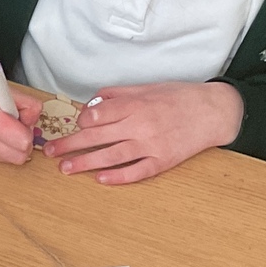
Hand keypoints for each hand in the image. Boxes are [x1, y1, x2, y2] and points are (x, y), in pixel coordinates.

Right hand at [0, 55, 36, 162]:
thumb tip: (34, 119)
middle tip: (14, 123)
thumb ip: (24, 103)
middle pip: (19, 157)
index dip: (28, 129)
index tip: (23, 118)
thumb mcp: (0, 85)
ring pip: (7, 160)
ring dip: (9, 146)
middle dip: (22, 141)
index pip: (24, 142)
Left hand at [45, 82, 243, 184]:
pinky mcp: (163, 161)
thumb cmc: (180, 97)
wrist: (214, 112)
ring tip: (66, 168)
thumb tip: (92, 104)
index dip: (81, 121)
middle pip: (98, 137)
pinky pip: (137, 171)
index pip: (98, 114)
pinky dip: (118, 177)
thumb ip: (119, 94)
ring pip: (112, 156)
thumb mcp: (147, 87)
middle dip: (71, 144)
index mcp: (135, 104)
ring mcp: (152, 145)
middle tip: (50, 152)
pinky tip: (101, 179)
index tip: (73, 125)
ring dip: (86, 163)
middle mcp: (140, 125)